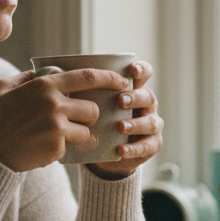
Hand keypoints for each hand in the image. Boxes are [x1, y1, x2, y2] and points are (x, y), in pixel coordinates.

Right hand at [0, 67, 134, 172]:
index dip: (110, 78)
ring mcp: (56, 128)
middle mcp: (54, 104)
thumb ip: (27, 78)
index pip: (88, 77)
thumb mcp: (4, 88)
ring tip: (56, 136)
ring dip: (77, 134)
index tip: (122, 81)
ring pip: (85, 130)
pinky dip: (61, 148)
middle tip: (75, 119)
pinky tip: (41, 147)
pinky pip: (70, 147)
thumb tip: (42, 72)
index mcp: (44, 85)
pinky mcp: (56, 149)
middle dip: (88, 115)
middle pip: (92, 109)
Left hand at [88, 60, 162, 179]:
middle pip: (147, 97)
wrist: (106, 149)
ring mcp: (152, 124)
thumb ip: (90, 93)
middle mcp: (147, 104)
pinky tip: (121, 150)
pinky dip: (134, 149)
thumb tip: (67, 85)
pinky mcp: (151, 144)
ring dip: (135, 124)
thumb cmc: (100, 118)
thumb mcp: (95, 104)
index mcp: (135, 89)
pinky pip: (147, 146)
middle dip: (135, 98)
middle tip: (120, 101)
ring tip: (120, 127)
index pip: (144, 73)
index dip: (141, 70)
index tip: (132, 71)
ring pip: (151, 122)